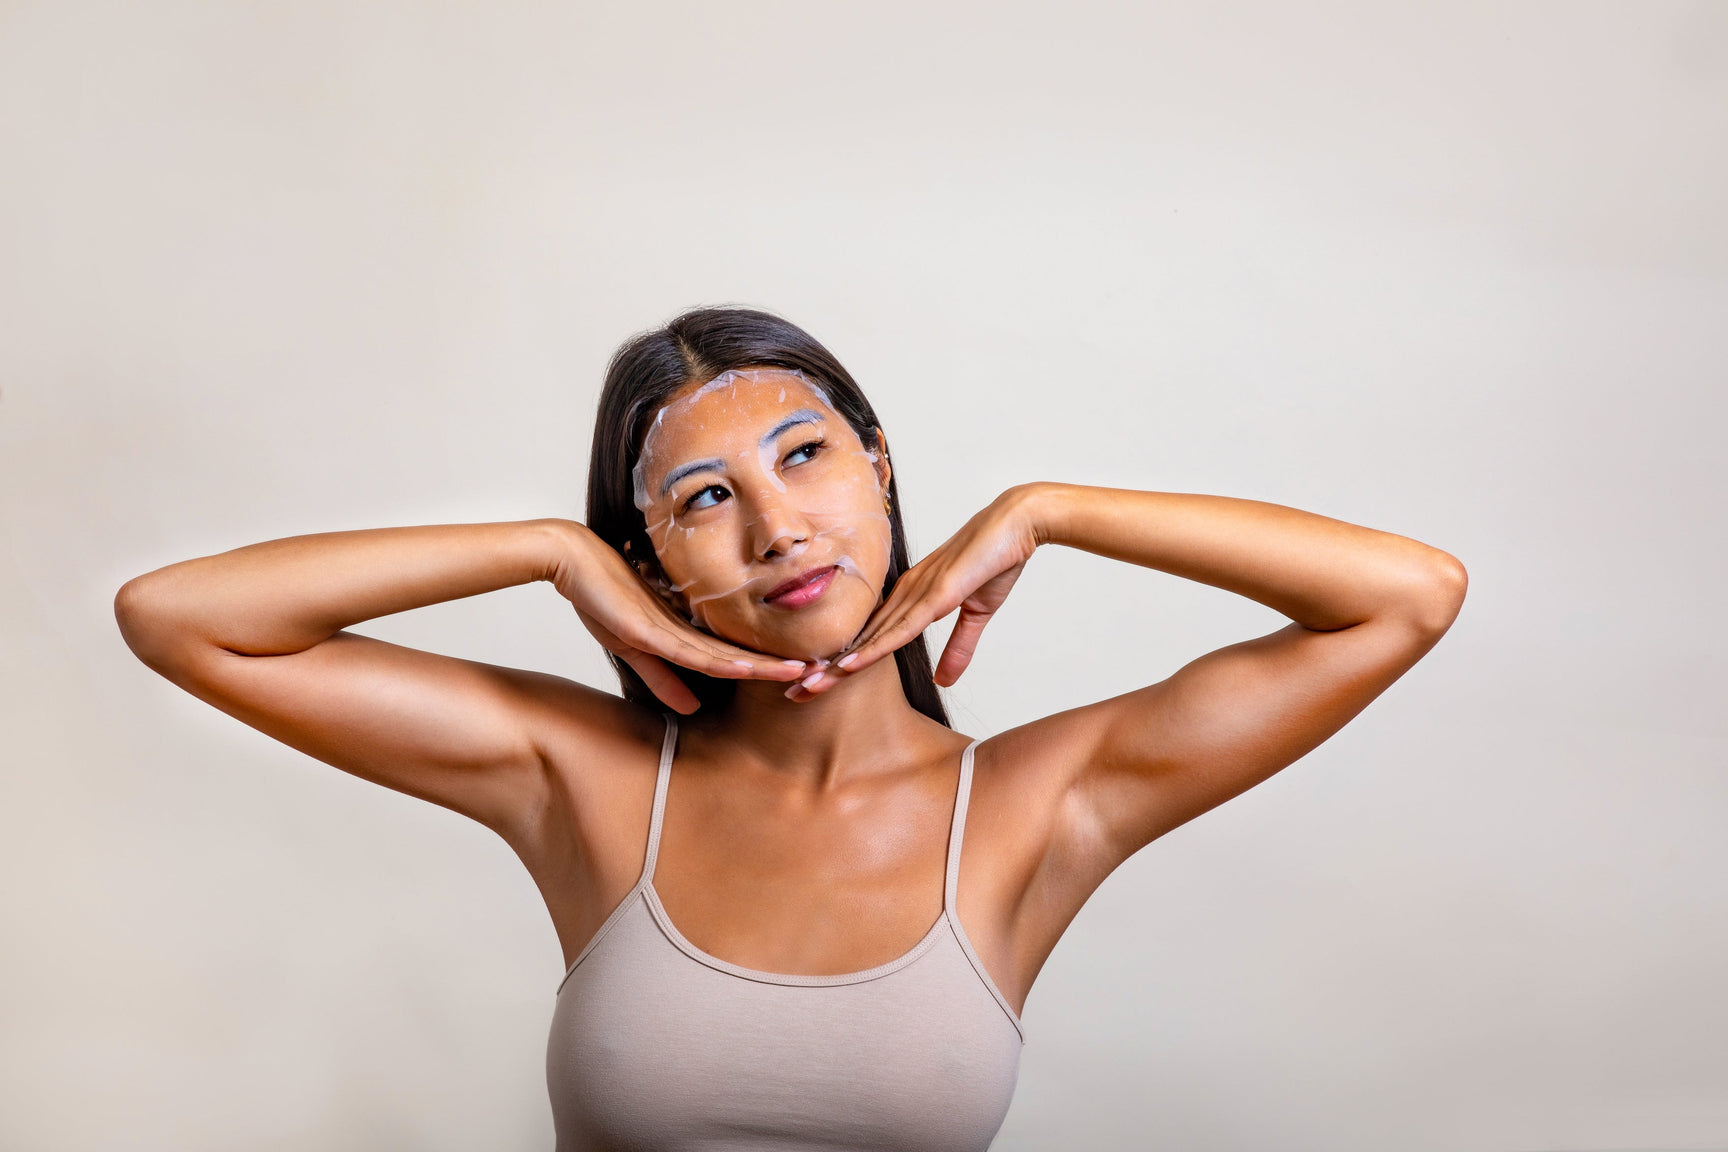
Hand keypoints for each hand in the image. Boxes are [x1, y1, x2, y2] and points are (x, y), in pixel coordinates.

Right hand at [551, 525, 807, 713]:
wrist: (573, 558)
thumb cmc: (601, 597)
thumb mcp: (633, 647)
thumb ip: (662, 677)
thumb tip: (692, 709)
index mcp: (687, 631)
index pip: (735, 656)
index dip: (768, 668)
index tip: (802, 675)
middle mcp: (687, 627)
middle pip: (742, 654)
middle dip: (780, 666)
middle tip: (822, 674)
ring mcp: (672, 626)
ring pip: (727, 654)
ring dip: (765, 665)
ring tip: (803, 672)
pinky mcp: (651, 629)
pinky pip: (693, 651)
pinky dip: (722, 662)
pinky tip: (749, 669)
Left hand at [795, 486, 1042, 699]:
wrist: (1017, 523)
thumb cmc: (996, 559)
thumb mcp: (977, 614)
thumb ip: (958, 647)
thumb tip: (944, 681)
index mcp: (912, 596)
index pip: (871, 637)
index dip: (843, 662)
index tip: (817, 684)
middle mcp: (905, 594)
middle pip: (860, 640)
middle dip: (827, 669)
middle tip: (795, 694)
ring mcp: (917, 593)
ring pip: (870, 639)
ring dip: (838, 666)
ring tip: (807, 688)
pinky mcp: (935, 594)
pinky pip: (897, 628)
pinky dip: (871, 649)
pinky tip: (847, 665)